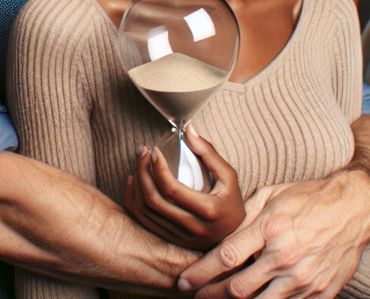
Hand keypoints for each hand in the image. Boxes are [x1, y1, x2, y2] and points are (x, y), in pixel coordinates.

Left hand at [125, 125, 244, 250]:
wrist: (236, 235)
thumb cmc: (231, 201)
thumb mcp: (228, 175)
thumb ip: (208, 151)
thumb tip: (188, 129)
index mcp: (208, 211)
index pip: (172, 189)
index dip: (157, 167)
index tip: (154, 150)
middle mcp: (193, 228)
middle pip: (154, 200)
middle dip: (142, 172)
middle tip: (142, 153)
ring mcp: (180, 237)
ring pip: (145, 212)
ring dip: (136, 185)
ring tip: (138, 164)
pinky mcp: (171, 241)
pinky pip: (144, 222)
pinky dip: (133, 201)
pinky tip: (134, 182)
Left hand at [178, 169, 369, 297]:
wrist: (352, 209)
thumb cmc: (307, 198)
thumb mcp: (270, 195)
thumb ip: (244, 216)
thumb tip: (220, 234)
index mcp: (270, 229)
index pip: (227, 257)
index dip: (202, 272)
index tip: (185, 280)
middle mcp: (285, 257)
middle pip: (239, 288)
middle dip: (212, 295)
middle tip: (196, 295)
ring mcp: (304, 279)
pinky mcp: (321, 293)